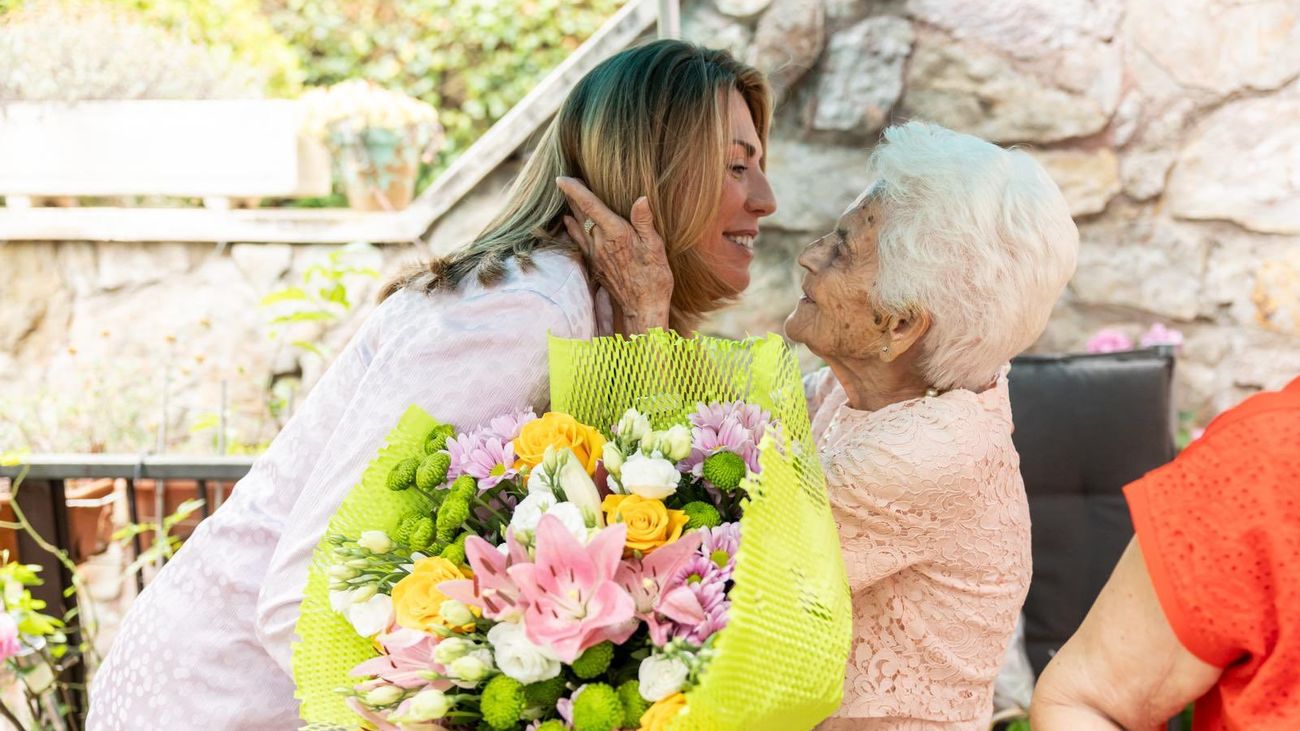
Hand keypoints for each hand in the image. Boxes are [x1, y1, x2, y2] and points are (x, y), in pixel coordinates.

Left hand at [556, 176, 672, 333]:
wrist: (643, 308)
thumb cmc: (654, 278)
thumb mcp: (656, 248)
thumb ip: (644, 222)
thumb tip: (641, 198)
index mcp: (616, 233)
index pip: (591, 206)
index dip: (575, 190)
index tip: (561, 178)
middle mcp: (600, 243)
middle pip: (581, 213)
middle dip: (572, 195)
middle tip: (566, 179)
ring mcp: (595, 255)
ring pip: (577, 226)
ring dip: (571, 210)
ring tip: (567, 196)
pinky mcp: (595, 265)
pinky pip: (579, 241)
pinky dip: (572, 228)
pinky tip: (569, 223)